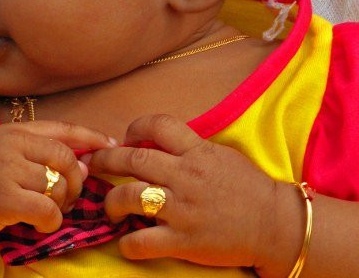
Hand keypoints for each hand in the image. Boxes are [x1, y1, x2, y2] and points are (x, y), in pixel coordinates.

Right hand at [0, 121, 115, 239]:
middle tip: (67, 196)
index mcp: (16, 131)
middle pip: (66, 158)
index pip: (62, 128)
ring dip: (61, 204)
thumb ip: (38, 152)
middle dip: (75, 181)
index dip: (90, 136)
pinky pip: (46, 208)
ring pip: (58, 185)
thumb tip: (82, 164)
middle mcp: (14, 144)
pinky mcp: (4, 198)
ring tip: (47, 210)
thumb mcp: (2, 149)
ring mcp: (8, 169)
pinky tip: (40, 222)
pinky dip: (52, 220)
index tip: (109, 145)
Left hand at [86, 114, 302, 274]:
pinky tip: (125, 242)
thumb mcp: (219, 154)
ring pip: (131, 197)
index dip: (135, 127)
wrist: (277, 226)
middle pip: (134, 159)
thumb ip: (188, 146)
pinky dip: (128, 244)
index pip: (158, 125)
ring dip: (112, 200)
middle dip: (105, 159)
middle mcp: (187, 176)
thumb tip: (154, 140)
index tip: (125, 138)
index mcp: (197, 151)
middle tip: (91, 164)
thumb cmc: (248, 187)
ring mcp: (183, 209)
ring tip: (109, 205)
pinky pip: (143, 242)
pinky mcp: (184, 241)